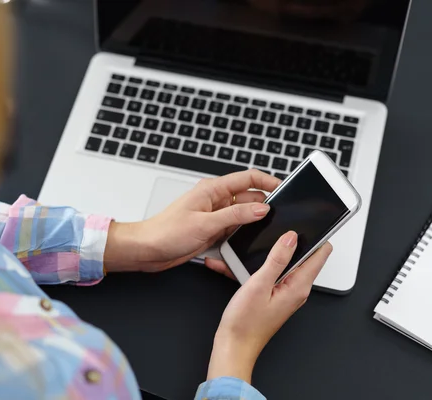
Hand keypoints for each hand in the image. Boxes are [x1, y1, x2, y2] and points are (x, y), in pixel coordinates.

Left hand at [103, 170, 280, 274]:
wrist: (147, 250)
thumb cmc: (165, 232)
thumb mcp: (205, 224)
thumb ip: (235, 216)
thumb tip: (261, 208)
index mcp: (212, 190)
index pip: (247, 178)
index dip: (268, 181)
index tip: (284, 189)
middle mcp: (215, 200)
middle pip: (249, 197)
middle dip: (264, 206)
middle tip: (278, 217)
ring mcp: (215, 216)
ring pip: (243, 215)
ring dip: (253, 222)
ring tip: (263, 231)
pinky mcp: (213, 231)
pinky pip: (235, 230)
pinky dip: (242, 235)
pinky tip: (247, 241)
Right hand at [207, 232, 332, 383]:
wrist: (233, 345)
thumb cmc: (245, 324)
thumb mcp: (259, 284)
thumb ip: (277, 259)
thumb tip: (290, 237)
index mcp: (299, 286)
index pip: (321, 253)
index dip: (317, 235)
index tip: (307, 222)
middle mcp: (296, 289)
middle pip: (302, 255)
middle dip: (289, 241)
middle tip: (273, 230)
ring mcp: (285, 292)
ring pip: (283, 263)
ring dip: (269, 253)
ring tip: (252, 247)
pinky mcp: (273, 294)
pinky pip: (270, 273)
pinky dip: (257, 266)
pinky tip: (237, 265)